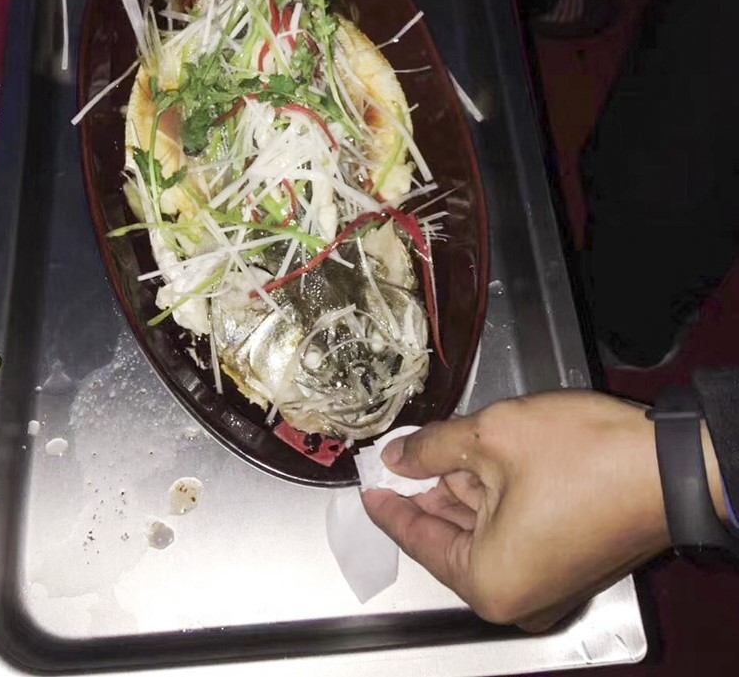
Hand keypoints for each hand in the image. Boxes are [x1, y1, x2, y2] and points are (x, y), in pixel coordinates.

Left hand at [363, 392, 685, 630]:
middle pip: (450, 537)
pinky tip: (475, 459)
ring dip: (459, 488)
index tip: (364, 484)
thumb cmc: (583, 458)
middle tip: (397, 455)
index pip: (417, 539)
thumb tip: (396, 457)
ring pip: (482, 530)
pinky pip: (513, 530)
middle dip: (425, 490)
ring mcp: (546, 582)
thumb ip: (432, 449)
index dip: (387, 504)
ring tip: (434, 447)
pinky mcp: (569, 560)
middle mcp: (517, 597)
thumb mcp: (490, 438)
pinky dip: (492, 497)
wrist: (672, 465)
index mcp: (488, 582)